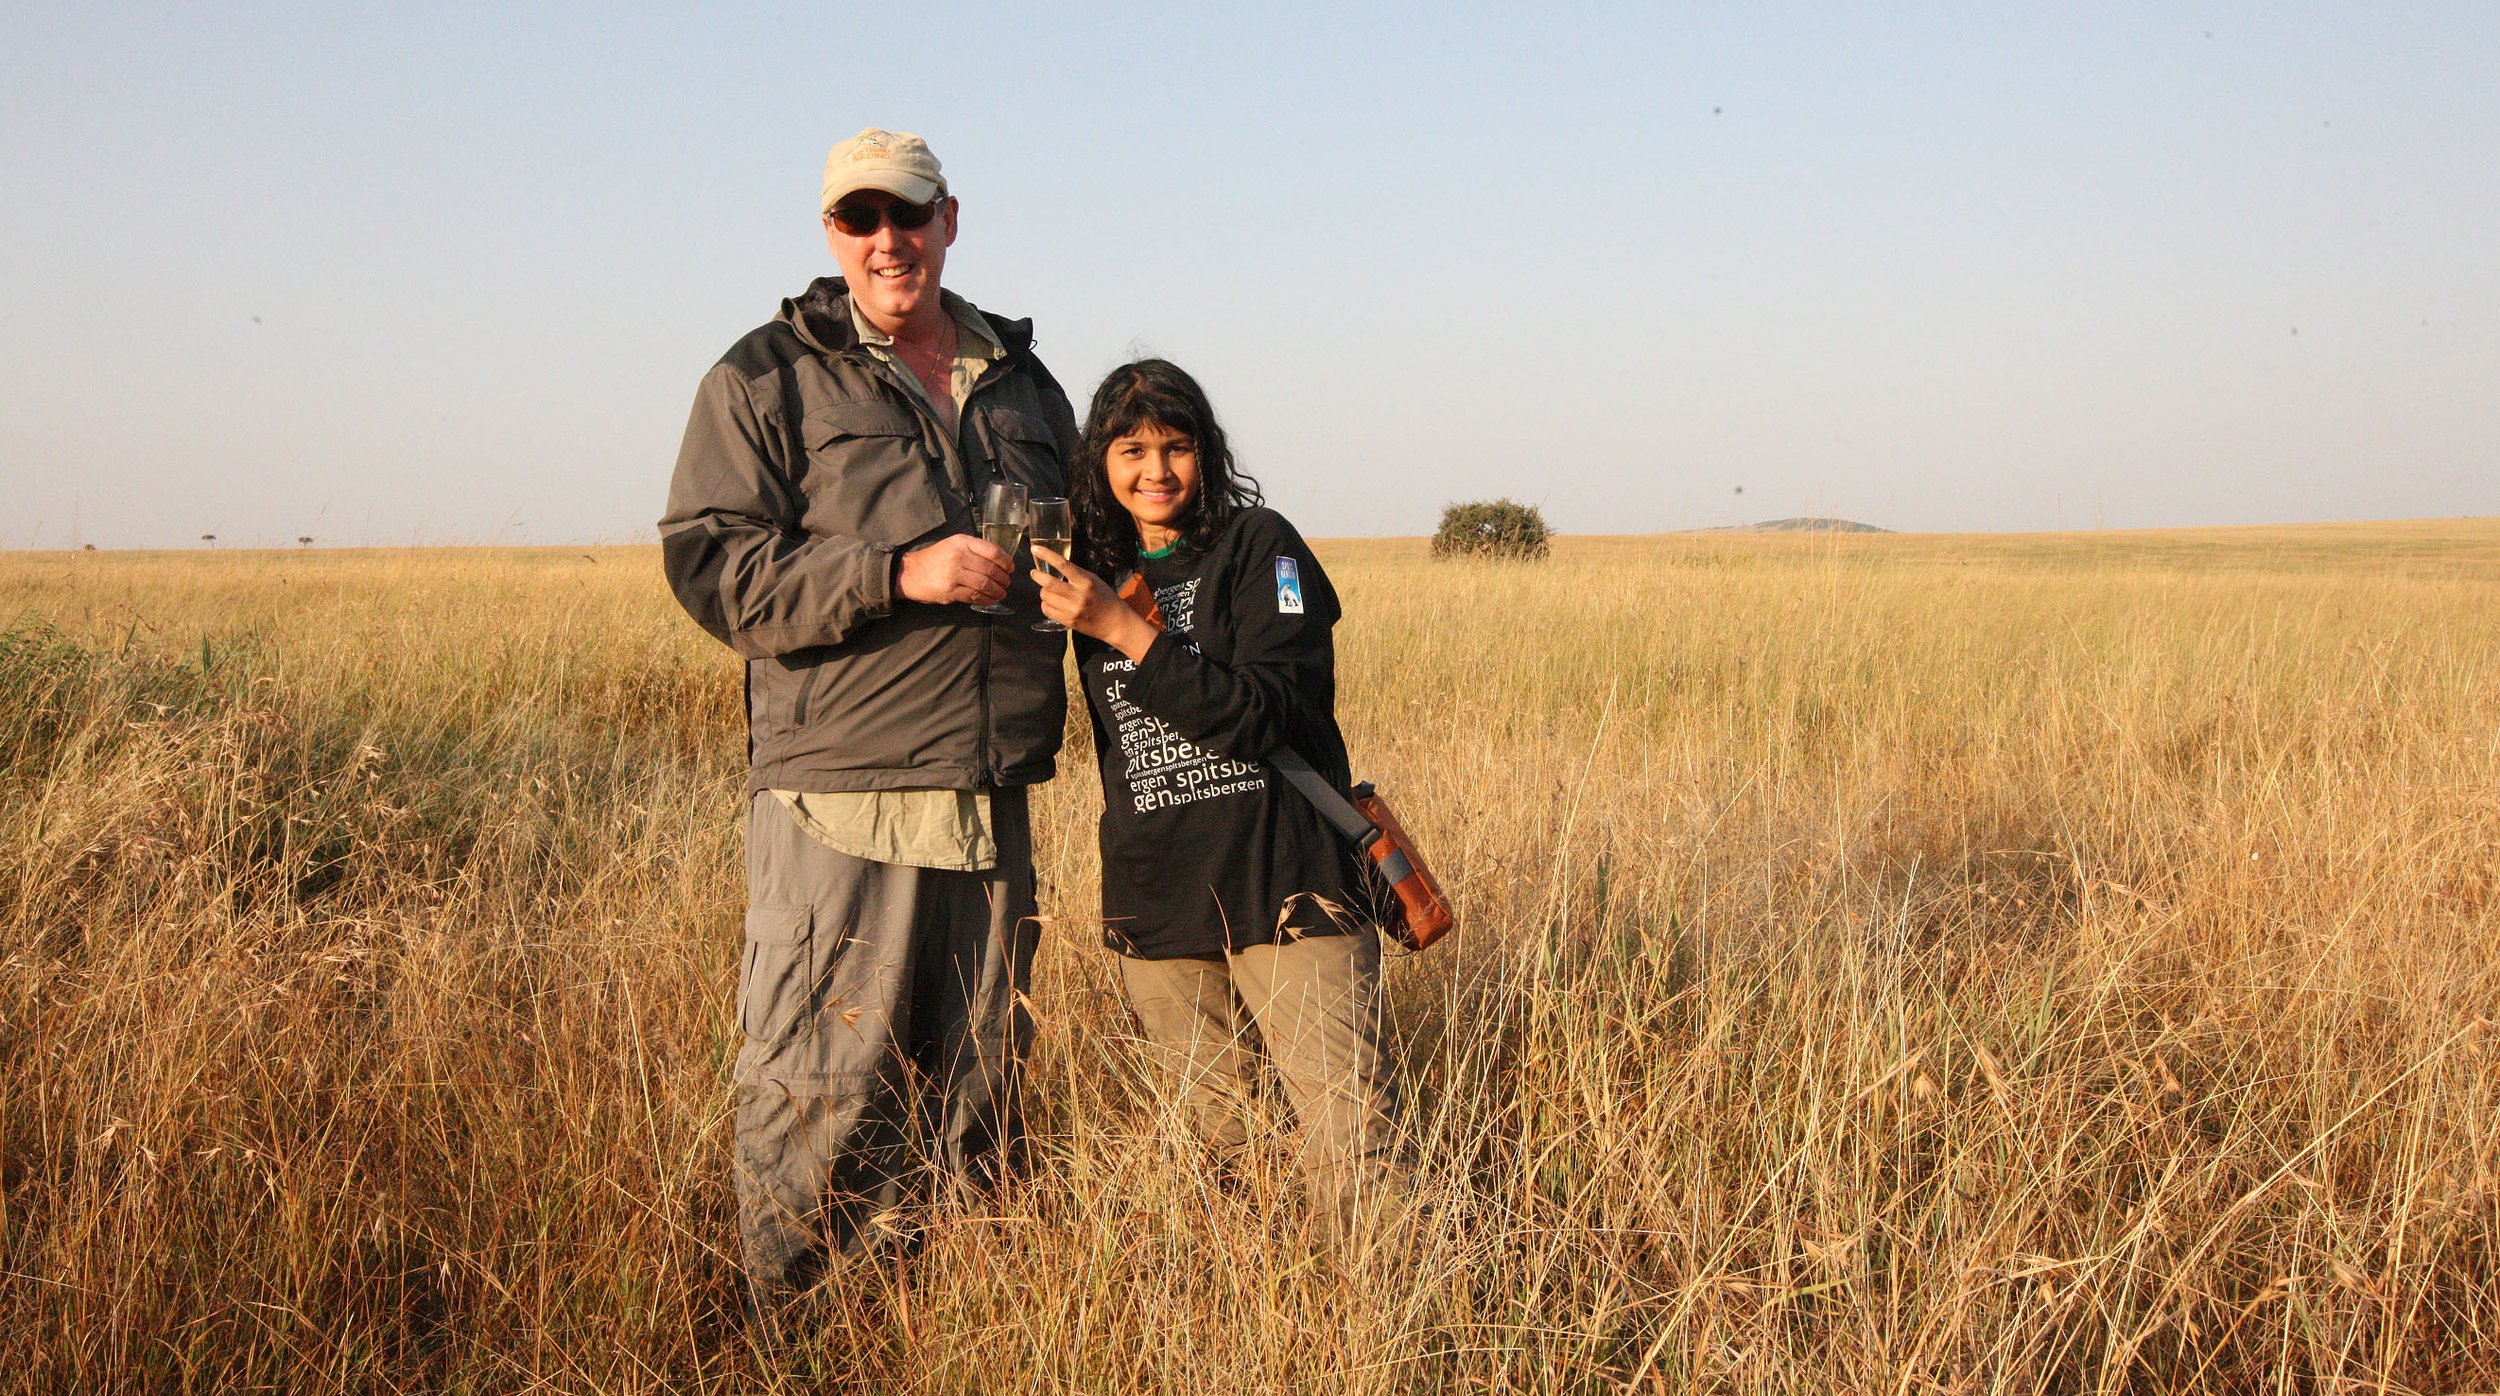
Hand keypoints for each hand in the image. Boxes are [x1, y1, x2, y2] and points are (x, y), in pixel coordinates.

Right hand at [898, 534, 1011, 607]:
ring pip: (985, 584)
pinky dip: (987, 600)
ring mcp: (954, 575)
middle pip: (991, 570)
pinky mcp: (950, 591)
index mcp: (962, 542)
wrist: (910, 573)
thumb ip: (973, 549)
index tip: (1010, 568)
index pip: (992, 551)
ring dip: (998, 591)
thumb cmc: (935, 558)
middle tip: (1007, 583)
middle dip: (1003, 579)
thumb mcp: (953, 545)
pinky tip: (991, 600)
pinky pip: (975, 596)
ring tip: (1002, 593)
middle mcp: (958, 556)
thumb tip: (999, 560)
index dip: (1006, 561)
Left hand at [1031, 545, 1159, 660]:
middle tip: (1034, 573)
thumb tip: (1056, 567)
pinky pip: (1047, 610)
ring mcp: (1072, 610)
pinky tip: (1052, 602)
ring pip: (1045, 597)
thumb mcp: (1094, 580)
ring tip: (1048, 591)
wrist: (1115, 622)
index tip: (1035, 549)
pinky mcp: (1068, 621)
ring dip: (1043, 591)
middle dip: (1037, 576)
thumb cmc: (1105, 598)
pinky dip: (1046, 604)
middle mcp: (1078, 595)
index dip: (1047, 555)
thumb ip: (1076, 574)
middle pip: (1049, 583)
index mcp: (1085, 581)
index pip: (1063, 565)